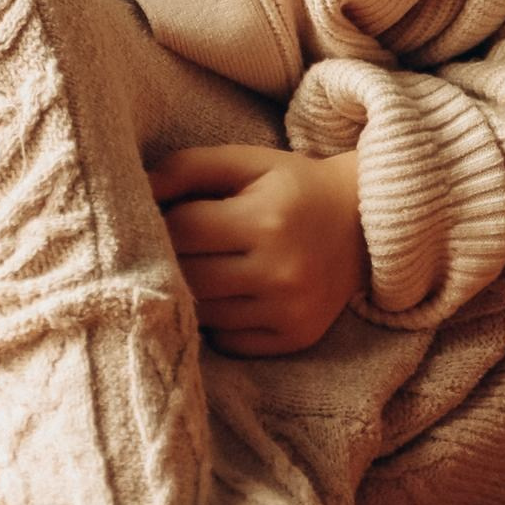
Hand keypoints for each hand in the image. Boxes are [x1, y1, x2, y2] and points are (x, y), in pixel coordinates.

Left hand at [149, 142, 366, 355]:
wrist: (365, 226)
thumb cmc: (294, 187)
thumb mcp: (246, 162)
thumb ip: (188, 167)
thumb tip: (139, 187)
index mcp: (266, 219)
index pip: (182, 229)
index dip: (158, 220)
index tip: (154, 214)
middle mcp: (281, 272)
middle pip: (188, 276)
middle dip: (168, 259)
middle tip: (165, 244)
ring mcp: (290, 312)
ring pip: (204, 313)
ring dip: (189, 292)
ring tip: (195, 267)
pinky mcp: (295, 339)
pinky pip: (229, 342)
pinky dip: (216, 321)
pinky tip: (225, 295)